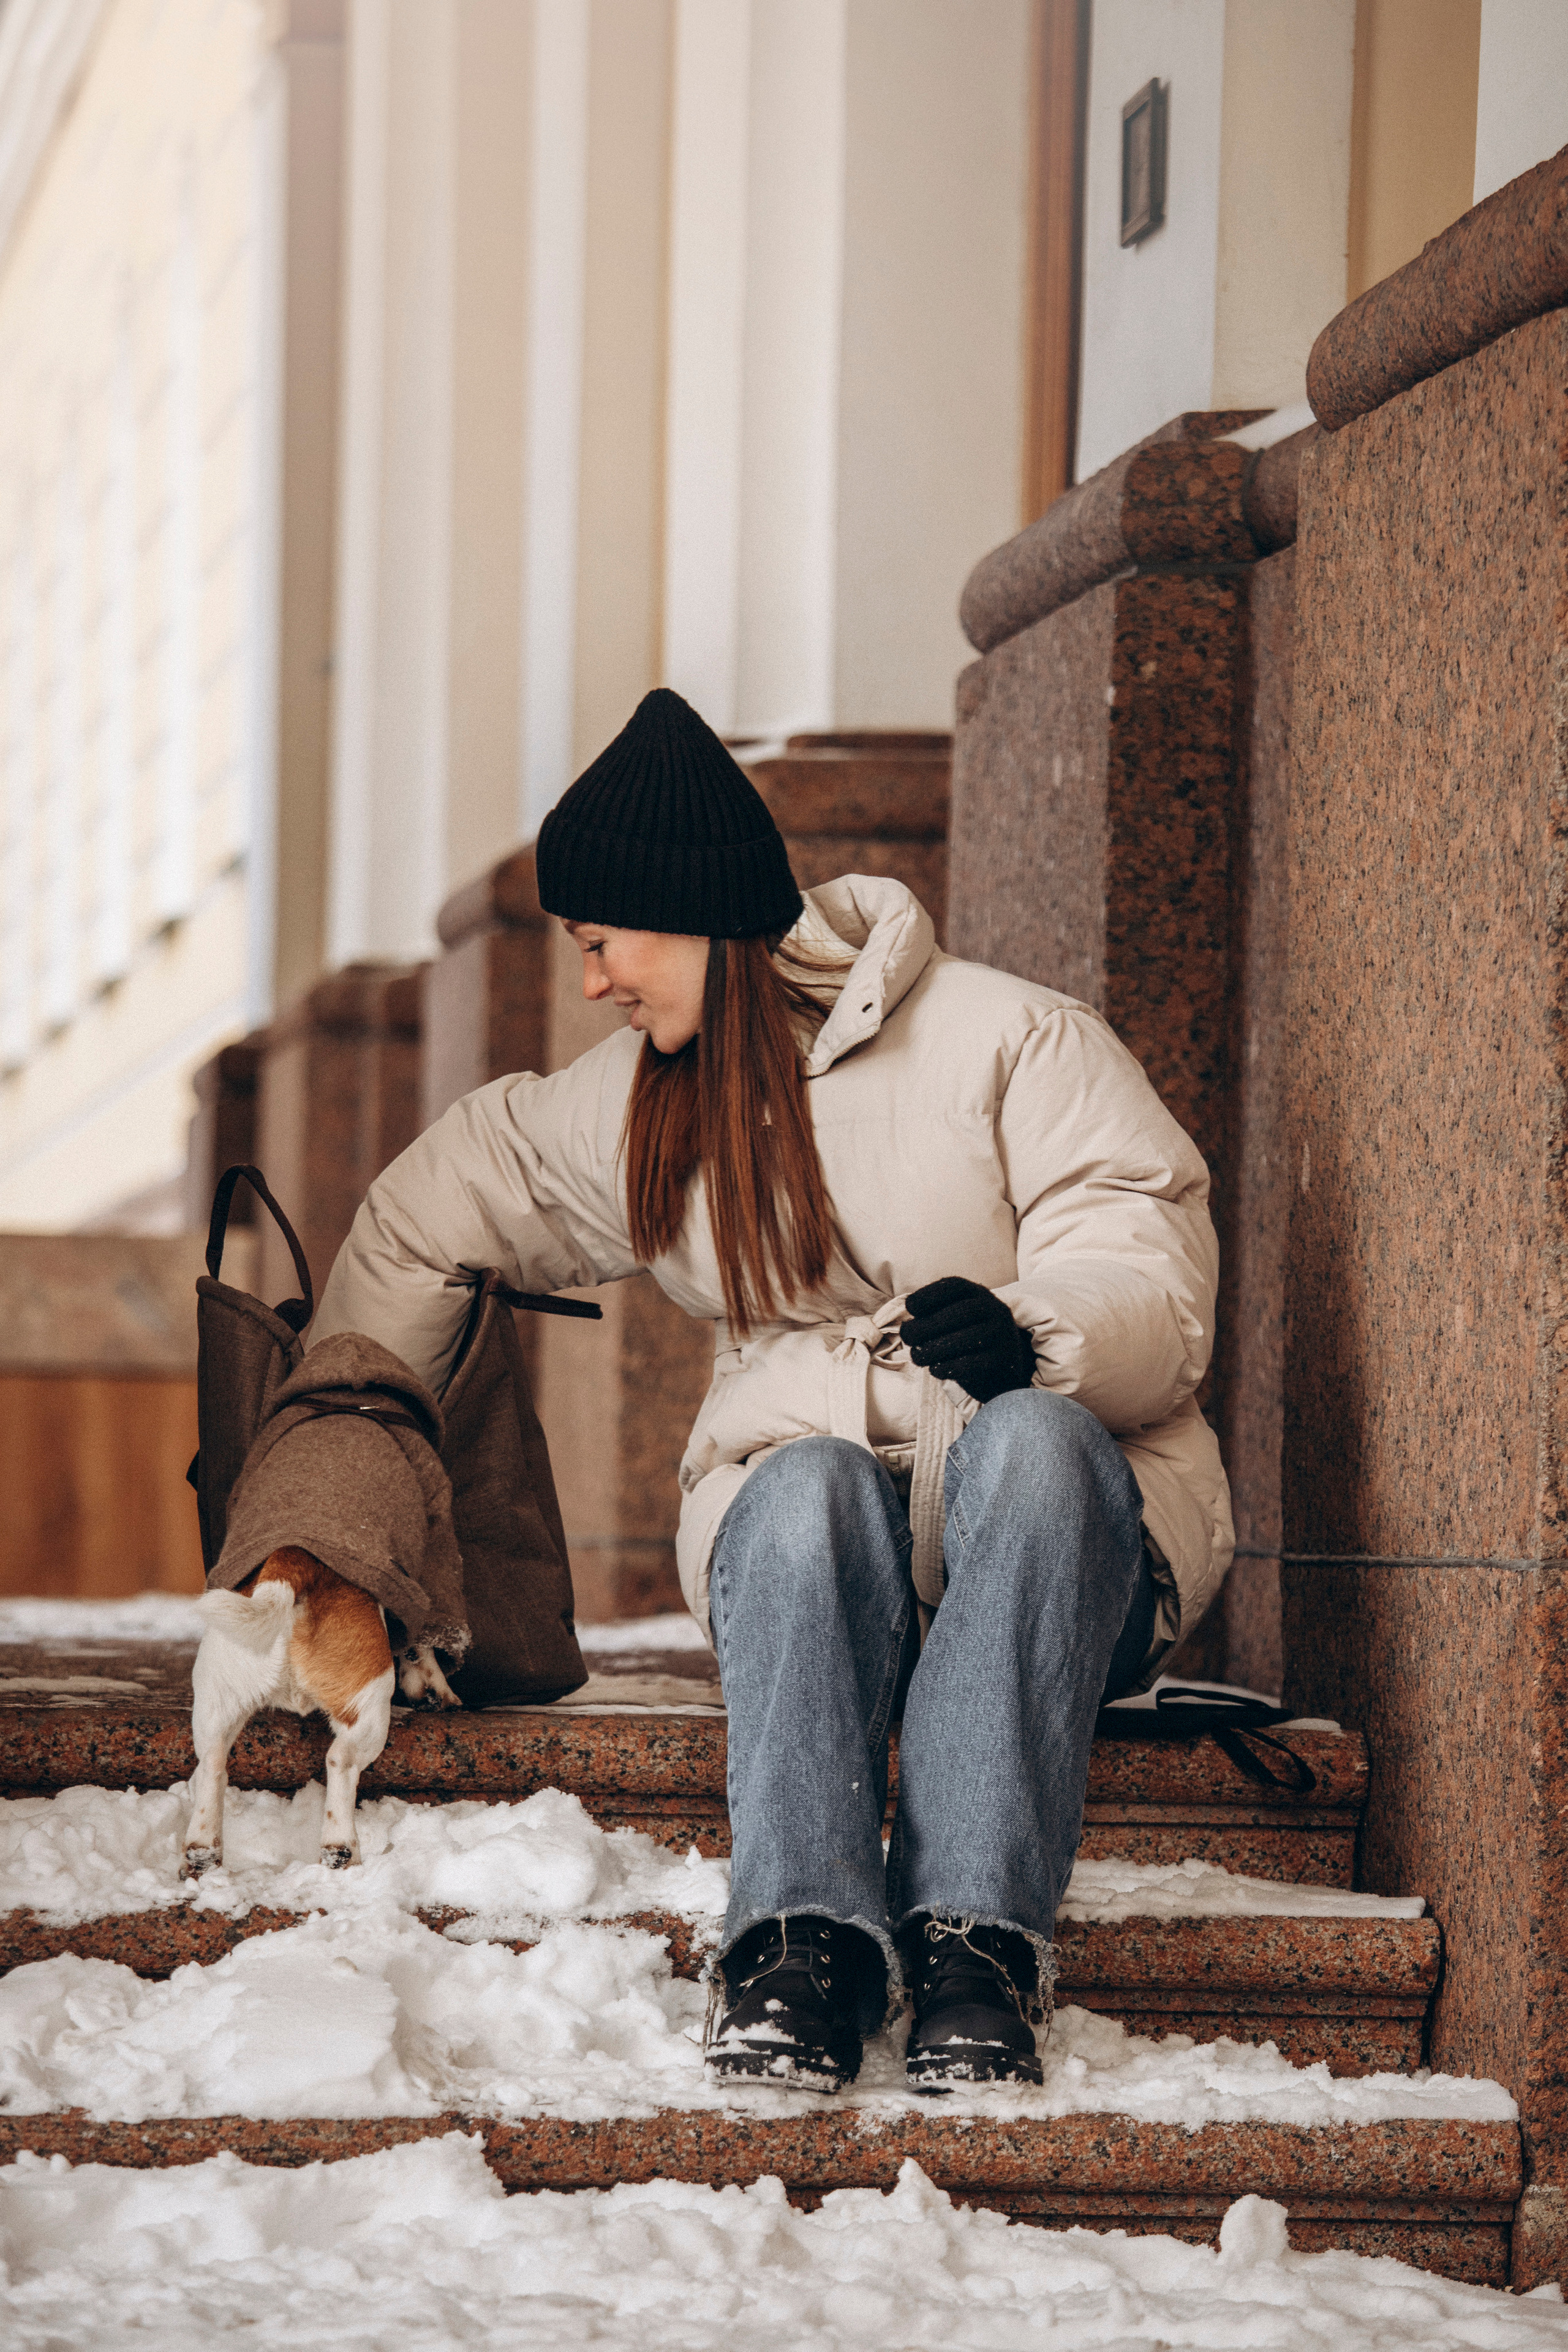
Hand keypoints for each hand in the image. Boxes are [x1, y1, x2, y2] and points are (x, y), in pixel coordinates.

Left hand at [899, 1276, 1035, 1404]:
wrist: (1002, 1370)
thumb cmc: (967, 1340)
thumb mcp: (955, 1320)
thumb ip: (933, 1316)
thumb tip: (907, 1327)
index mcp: (980, 1294)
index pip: (955, 1285)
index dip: (929, 1293)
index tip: (910, 1308)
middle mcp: (996, 1309)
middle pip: (961, 1312)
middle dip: (928, 1325)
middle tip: (907, 1337)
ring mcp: (1003, 1334)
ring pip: (968, 1338)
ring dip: (934, 1349)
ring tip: (917, 1357)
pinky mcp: (1004, 1359)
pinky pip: (975, 1363)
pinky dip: (949, 1367)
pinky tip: (935, 1370)